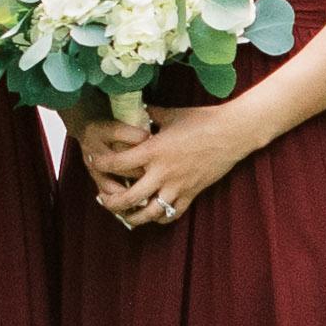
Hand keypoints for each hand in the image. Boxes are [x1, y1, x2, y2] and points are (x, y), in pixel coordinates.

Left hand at [92, 105, 261, 231]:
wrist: (232, 133)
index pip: (118, 163)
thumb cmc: (201, 119)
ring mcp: (177, 186)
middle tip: (103, 199)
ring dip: (133, 217)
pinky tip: (152, 215)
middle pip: (129, 198)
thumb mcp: (171, 115)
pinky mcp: (192, 194)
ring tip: (124, 215)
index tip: (93, 161)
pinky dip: (160, 217)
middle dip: (112, 202)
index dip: (102, 164)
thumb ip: (150, 115)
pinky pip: (172, 214)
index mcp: (153, 151)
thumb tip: (137, 108)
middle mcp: (162, 173)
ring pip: (149, 213)